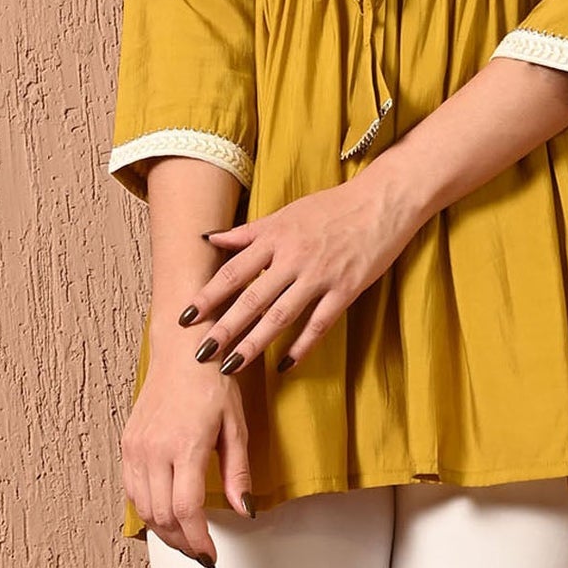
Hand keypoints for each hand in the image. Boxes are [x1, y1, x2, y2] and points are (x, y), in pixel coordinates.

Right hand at [121, 333, 252, 565]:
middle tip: (200, 552)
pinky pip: (132, 490)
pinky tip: (164, 516)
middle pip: (163, 515)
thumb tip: (246, 509)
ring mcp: (136, 447)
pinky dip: (147, 510)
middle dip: (183, 542)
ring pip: (143, 508)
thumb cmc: (212, 383)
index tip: (210, 555)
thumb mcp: (236, 427)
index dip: (198, 539)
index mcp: (185, 445)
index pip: (186, 509)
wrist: (182, 351)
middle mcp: (154, 449)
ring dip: (164, 531)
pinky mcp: (127, 444)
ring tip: (185, 540)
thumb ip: (238, 473)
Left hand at [180, 169, 417, 377]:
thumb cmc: (332, 207)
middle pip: (251, 298)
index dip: (208, 295)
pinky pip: (319, 324)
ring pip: (280, 315)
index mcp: (276, 237)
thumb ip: (248, 232)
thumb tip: (210, 239)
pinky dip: (301, 346)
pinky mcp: (346, 290)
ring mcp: (320, 276)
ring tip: (231, 366)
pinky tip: (284, 364)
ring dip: (254, 343)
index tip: (186, 316)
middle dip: (224, 327)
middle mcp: (293, 258)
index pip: (233, 271)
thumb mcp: (286, 213)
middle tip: (200, 352)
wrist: (381, 202)